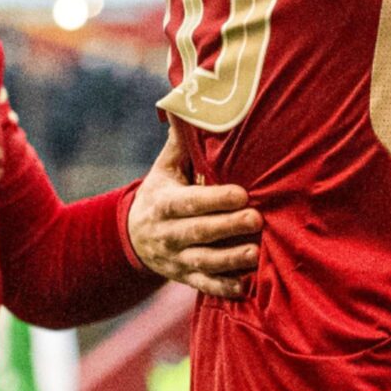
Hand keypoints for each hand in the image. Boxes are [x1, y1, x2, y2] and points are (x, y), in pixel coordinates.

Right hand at [128, 134, 260, 298]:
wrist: (132, 238)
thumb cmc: (161, 194)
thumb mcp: (164, 169)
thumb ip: (180, 143)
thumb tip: (187, 102)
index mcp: (162, 203)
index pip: (188, 202)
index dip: (214, 199)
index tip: (241, 194)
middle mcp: (167, 233)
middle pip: (197, 232)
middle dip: (227, 227)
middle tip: (257, 220)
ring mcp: (175, 259)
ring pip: (203, 262)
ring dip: (229, 260)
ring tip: (256, 253)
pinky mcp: (184, 278)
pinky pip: (204, 286)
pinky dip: (223, 288)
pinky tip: (245, 286)